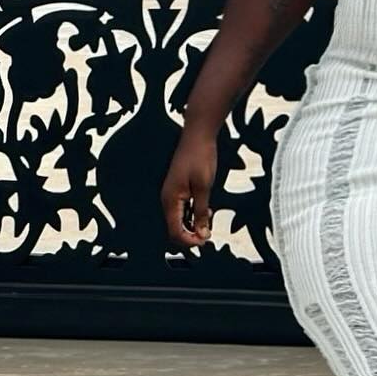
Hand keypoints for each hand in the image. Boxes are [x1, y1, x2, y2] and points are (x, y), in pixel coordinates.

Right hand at [162, 131, 217, 247]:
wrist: (198, 134)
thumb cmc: (200, 157)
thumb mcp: (204, 186)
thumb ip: (202, 212)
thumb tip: (202, 234)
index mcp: (170, 200)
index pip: (175, 232)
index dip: (189, 241)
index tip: (205, 241)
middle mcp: (167, 199)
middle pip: (175, 228)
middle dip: (191, 235)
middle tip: (208, 234)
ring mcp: (172, 193)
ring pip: (179, 219)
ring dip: (193, 225)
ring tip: (209, 221)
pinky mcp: (178, 188)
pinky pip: (182, 209)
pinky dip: (193, 214)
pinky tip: (206, 210)